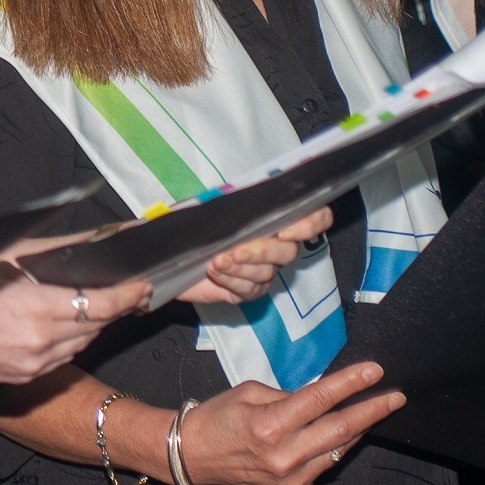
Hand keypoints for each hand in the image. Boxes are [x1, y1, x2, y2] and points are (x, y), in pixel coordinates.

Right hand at [0, 264, 149, 385]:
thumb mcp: (3, 256)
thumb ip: (53, 249)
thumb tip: (93, 237)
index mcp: (36, 308)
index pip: (102, 304)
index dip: (128, 295)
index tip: (142, 284)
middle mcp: (41, 342)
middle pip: (98, 324)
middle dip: (116, 306)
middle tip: (129, 289)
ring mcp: (35, 364)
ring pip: (83, 343)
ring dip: (94, 323)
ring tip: (95, 301)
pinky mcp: (27, 378)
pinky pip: (63, 357)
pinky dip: (70, 339)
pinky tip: (62, 322)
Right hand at [158, 361, 402, 484]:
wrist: (192, 456)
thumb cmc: (217, 417)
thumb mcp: (250, 392)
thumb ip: (290, 397)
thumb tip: (323, 398)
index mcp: (271, 424)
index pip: (321, 399)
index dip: (352, 384)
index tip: (376, 371)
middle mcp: (285, 456)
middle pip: (342, 430)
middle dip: (373, 411)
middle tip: (396, 397)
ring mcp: (292, 480)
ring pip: (339, 452)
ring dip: (357, 431)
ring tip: (373, 412)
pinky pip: (323, 468)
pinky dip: (332, 450)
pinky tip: (333, 437)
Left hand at [174, 207, 331, 305]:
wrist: (170, 251)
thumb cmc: (196, 221)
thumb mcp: (215, 201)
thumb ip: (240, 197)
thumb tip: (253, 194)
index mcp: (274, 217)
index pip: (315, 217)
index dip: (311, 223)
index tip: (287, 230)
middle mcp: (276, 245)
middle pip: (289, 251)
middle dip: (262, 250)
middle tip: (236, 249)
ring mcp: (264, 270)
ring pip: (267, 272)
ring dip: (240, 267)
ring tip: (215, 260)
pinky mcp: (247, 290)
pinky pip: (249, 289)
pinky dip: (230, 280)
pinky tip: (213, 271)